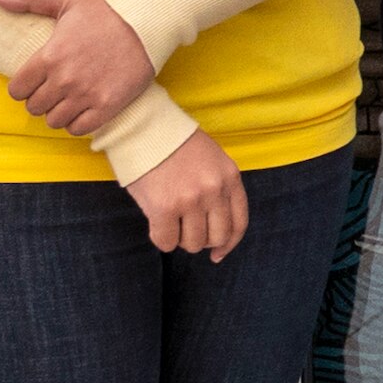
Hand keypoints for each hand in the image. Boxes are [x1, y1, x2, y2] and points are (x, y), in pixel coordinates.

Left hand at [0, 0, 155, 137]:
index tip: (33, 81)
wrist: (149, 22)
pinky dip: (77, 123)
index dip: (21, 87)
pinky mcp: (108, 105)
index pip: (17, 90)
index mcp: (50, 56)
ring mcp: (86, 95)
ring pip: (54, 120)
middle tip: (52, 89)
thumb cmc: (107, 9)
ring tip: (67, 100)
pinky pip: (79, 129)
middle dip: (40, 99)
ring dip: (57, 112)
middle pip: (34, 107)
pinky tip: (82, 109)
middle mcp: (64, 80)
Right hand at [124, 131, 247, 260]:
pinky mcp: (165, 207)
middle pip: (217, 237)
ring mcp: (191, 200)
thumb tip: (214, 230)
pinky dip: (161, 238)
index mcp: (230, 177)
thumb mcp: (211, 160)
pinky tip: (156, 224)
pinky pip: (167, 242)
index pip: (239, 223)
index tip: (217, 254)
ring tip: (170, 220)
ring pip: (193, 243)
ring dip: (180, 238)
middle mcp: (214, 190)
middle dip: (201, 240)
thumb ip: (218, 188)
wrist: (144, 127)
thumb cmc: (174, 144)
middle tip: (185, 229)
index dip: (229, 244)